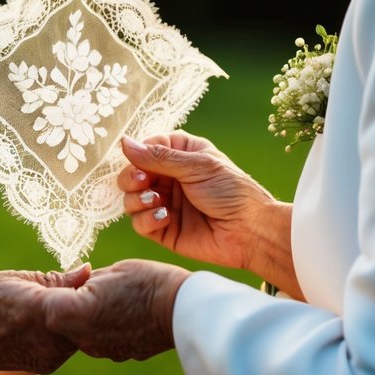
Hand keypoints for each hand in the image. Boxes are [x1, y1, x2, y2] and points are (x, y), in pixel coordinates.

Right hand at [0, 266, 90, 374]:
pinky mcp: (45, 366)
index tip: (87, 277)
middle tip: (76, 290)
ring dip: (74, 321)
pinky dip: (64, 334)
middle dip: (84, 305)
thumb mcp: (16, 278)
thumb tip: (88, 269)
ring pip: (78, 334)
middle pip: (85, 319)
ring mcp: (49, 357)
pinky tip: (50, 323)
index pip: (84, 297)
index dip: (89, 287)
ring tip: (59, 305)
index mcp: (41, 308)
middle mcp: (48, 338)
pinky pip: (66, 346)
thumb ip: (57, 278)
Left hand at [42, 259, 189, 360]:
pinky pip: (97, 339)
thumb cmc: (146, 282)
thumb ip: (82, 281)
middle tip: (75, 285)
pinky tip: (117, 311)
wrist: (182, 310)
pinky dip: (101, 326)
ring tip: (102, 297)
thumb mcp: (109, 272)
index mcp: (75, 313)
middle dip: (63, 304)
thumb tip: (71, 283)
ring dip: (82, 316)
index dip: (49, 290)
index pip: (45, 304)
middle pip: (59, 320)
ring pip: (78, 331)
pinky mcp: (116, 354)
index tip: (56, 280)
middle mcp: (83, 337)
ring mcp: (100, 349)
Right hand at [120, 133, 297, 294]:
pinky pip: (139, 223)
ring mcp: (165, 204)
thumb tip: (124, 142)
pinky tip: (165, 217)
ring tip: (157, 201)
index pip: (144, 149)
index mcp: (180, 155)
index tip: (141, 163)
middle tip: (143, 182)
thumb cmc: (232, 191)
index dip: (137, 155)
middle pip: (131, 174)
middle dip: (131, 178)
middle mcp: (169, 178)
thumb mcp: (197, 166)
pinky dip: (146, 219)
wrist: (251, 231)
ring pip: (130, 199)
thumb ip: (158, 157)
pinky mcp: (163, 230)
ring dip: (137, 199)